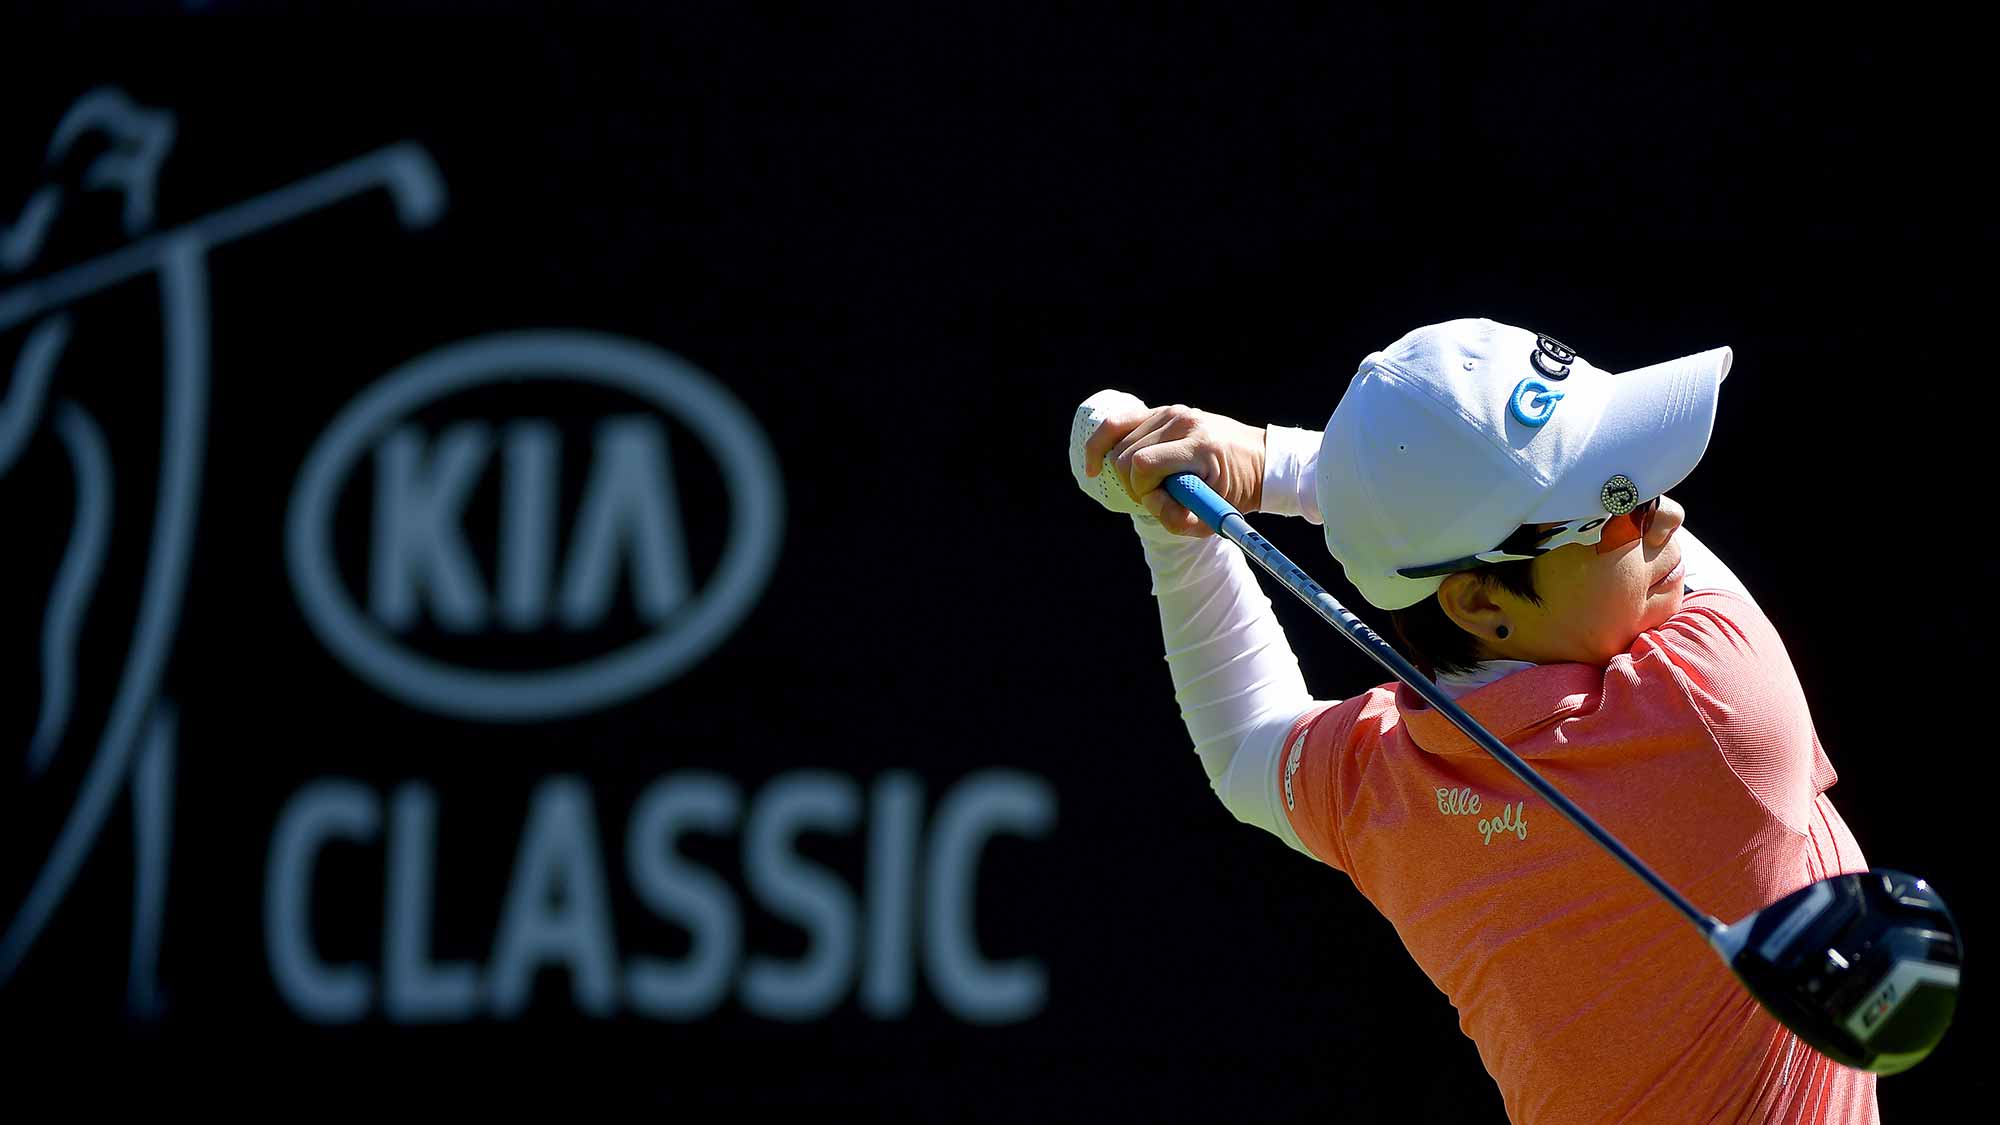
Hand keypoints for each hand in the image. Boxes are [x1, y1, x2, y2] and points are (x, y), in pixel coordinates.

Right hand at [1082, 398, 1263, 537]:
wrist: (1258, 460)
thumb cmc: (1236, 490)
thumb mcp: (1214, 514)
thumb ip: (1178, 518)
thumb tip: (1149, 504)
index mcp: (1198, 444)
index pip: (1143, 464)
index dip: (1143, 490)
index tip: (1162, 502)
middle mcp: (1182, 421)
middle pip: (1126, 454)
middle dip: (1133, 483)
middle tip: (1155, 497)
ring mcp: (1170, 411)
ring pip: (1119, 442)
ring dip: (1124, 470)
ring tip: (1146, 484)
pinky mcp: (1161, 412)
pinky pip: (1119, 423)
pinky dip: (1102, 442)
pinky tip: (1093, 463)